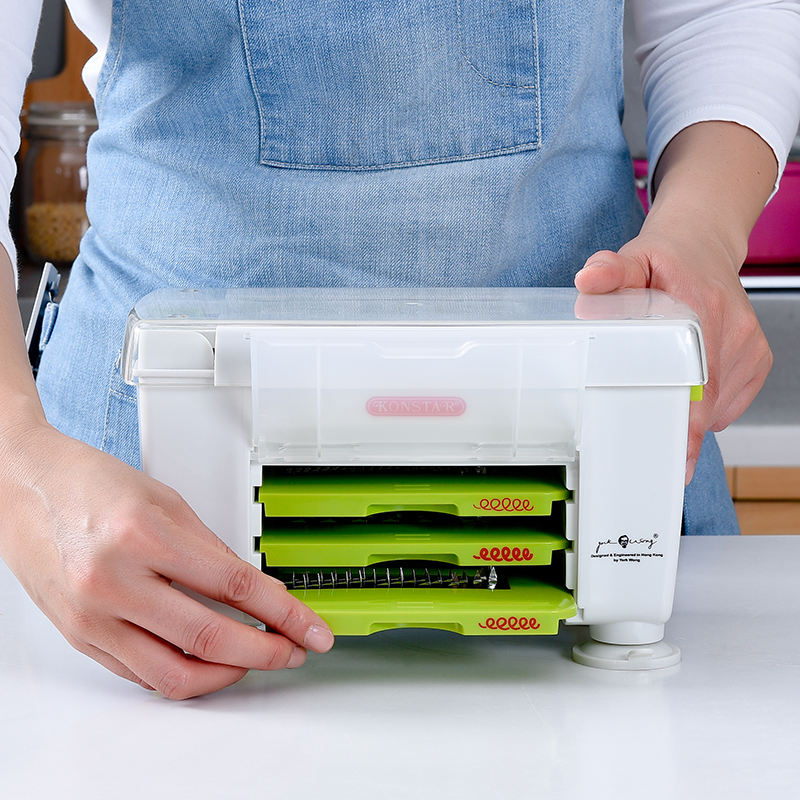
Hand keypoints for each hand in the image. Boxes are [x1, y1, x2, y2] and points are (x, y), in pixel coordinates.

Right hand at [0, 421, 333, 698]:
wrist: (24, 489)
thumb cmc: (91, 484)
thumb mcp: (167, 503)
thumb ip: (213, 551)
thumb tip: (257, 591)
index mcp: (144, 538)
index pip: (234, 587)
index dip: (284, 613)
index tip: (310, 628)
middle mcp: (114, 583)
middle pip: (210, 638)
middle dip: (266, 651)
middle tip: (293, 649)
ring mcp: (92, 617)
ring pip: (175, 674)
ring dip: (228, 675)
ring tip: (255, 659)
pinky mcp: (80, 638)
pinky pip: (142, 674)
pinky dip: (185, 673)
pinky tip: (210, 661)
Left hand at [575, 217, 770, 483]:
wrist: (702, 247)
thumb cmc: (663, 260)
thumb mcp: (631, 259)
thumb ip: (610, 271)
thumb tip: (589, 279)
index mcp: (701, 306)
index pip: (699, 375)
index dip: (690, 422)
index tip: (680, 458)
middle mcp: (732, 329)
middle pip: (708, 400)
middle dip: (681, 432)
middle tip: (653, 453)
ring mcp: (748, 346)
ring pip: (719, 406)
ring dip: (691, 412)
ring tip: (663, 387)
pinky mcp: (757, 358)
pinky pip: (731, 402)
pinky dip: (708, 406)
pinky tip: (687, 382)